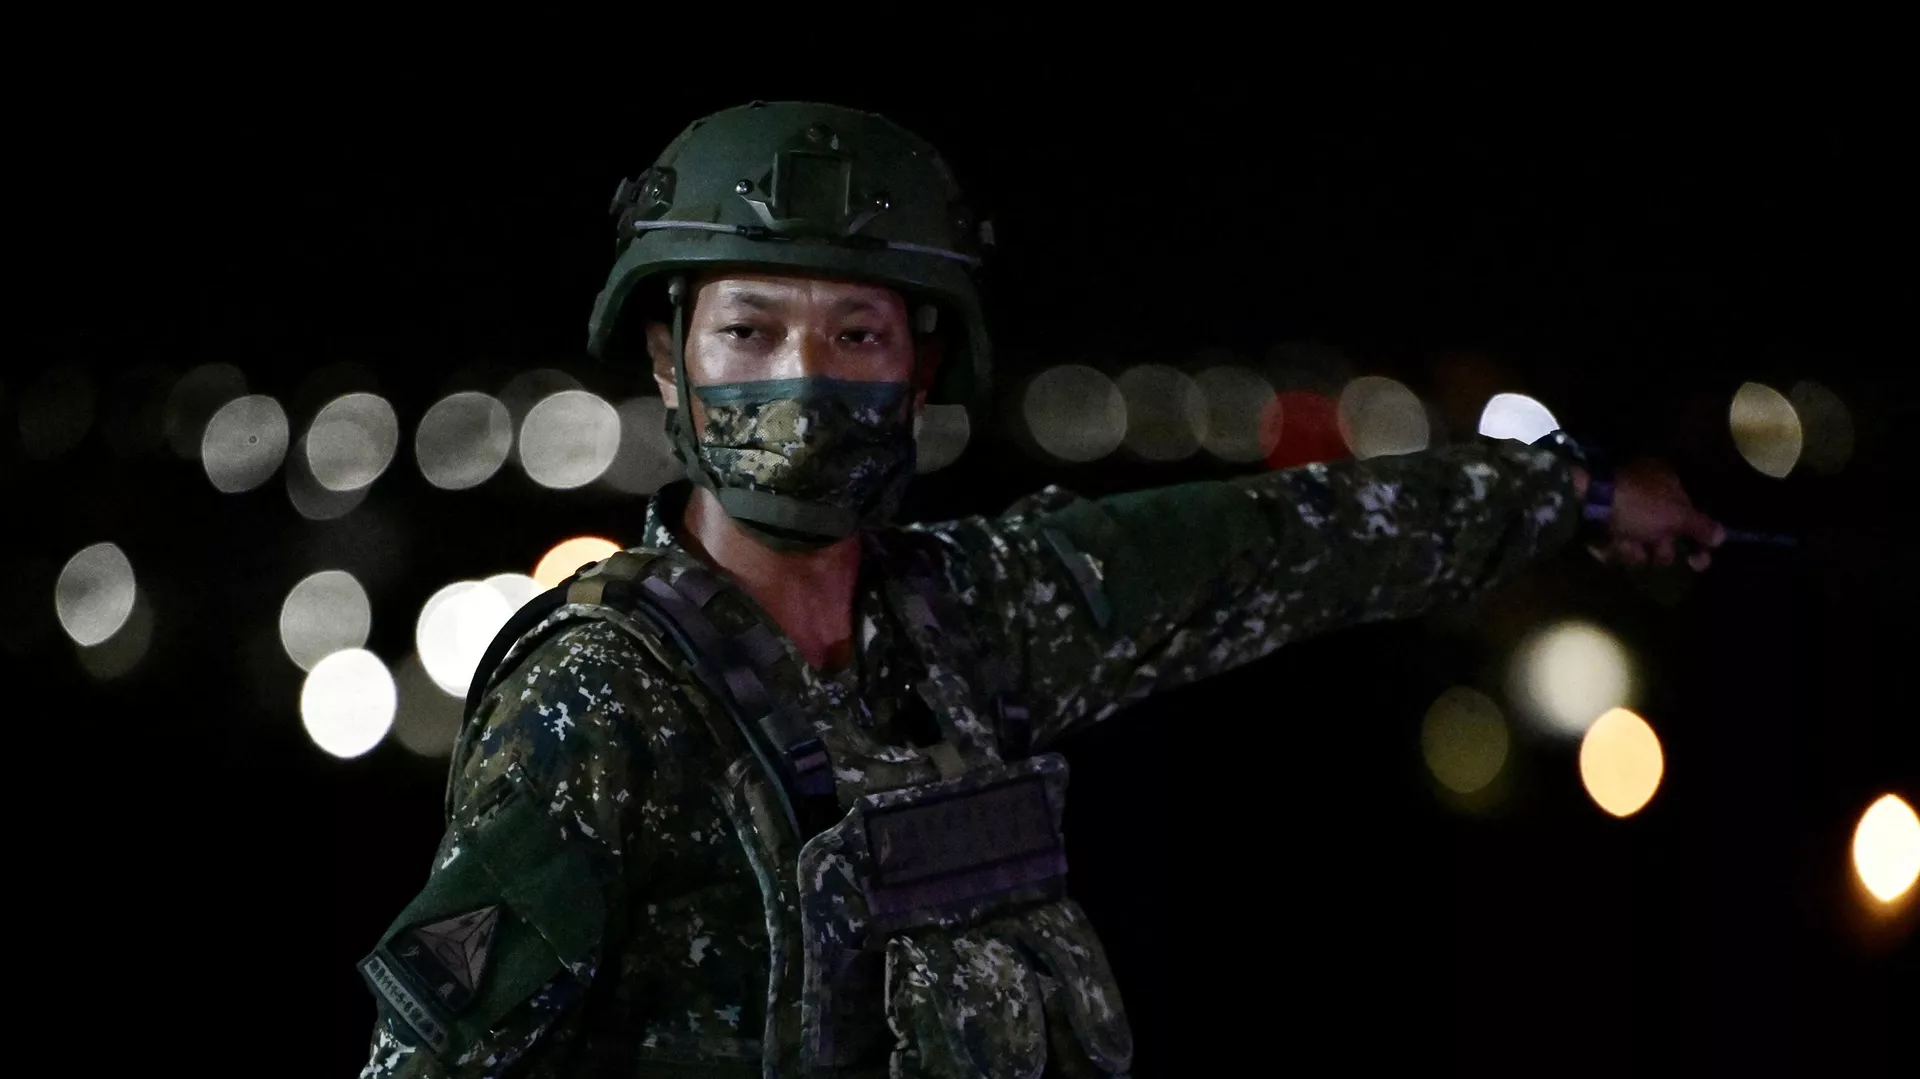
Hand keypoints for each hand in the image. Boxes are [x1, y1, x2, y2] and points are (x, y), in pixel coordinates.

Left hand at [1590, 458, 1726, 570]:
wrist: (1588, 502)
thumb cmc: (1640, 505)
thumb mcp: (1676, 516)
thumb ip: (1700, 527)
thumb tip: (1722, 536)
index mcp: (1667, 480)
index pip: (1690, 512)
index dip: (1697, 538)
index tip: (1699, 561)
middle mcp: (1647, 488)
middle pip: (1666, 528)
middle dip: (1663, 548)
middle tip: (1661, 556)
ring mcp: (1624, 503)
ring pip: (1642, 537)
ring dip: (1639, 550)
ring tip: (1630, 547)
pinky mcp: (1603, 517)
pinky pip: (1620, 537)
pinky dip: (1620, 544)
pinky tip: (1615, 544)